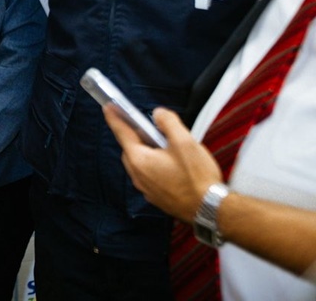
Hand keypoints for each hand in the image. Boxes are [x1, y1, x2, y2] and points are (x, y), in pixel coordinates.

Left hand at [104, 105, 222, 220]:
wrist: (210, 210)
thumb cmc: (197, 177)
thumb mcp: (185, 142)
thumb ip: (168, 123)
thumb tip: (158, 114)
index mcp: (139, 160)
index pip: (122, 133)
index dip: (115, 118)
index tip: (108, 107)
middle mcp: (137, 176)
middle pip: (130, 149)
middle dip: (136, 136)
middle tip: (147, 126)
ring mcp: (146, 189)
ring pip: (140, 163)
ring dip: (147, 152)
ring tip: (164, 145)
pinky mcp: (156, 197)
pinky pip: (149, 175)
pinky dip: (154, 165)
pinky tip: (171, 164)